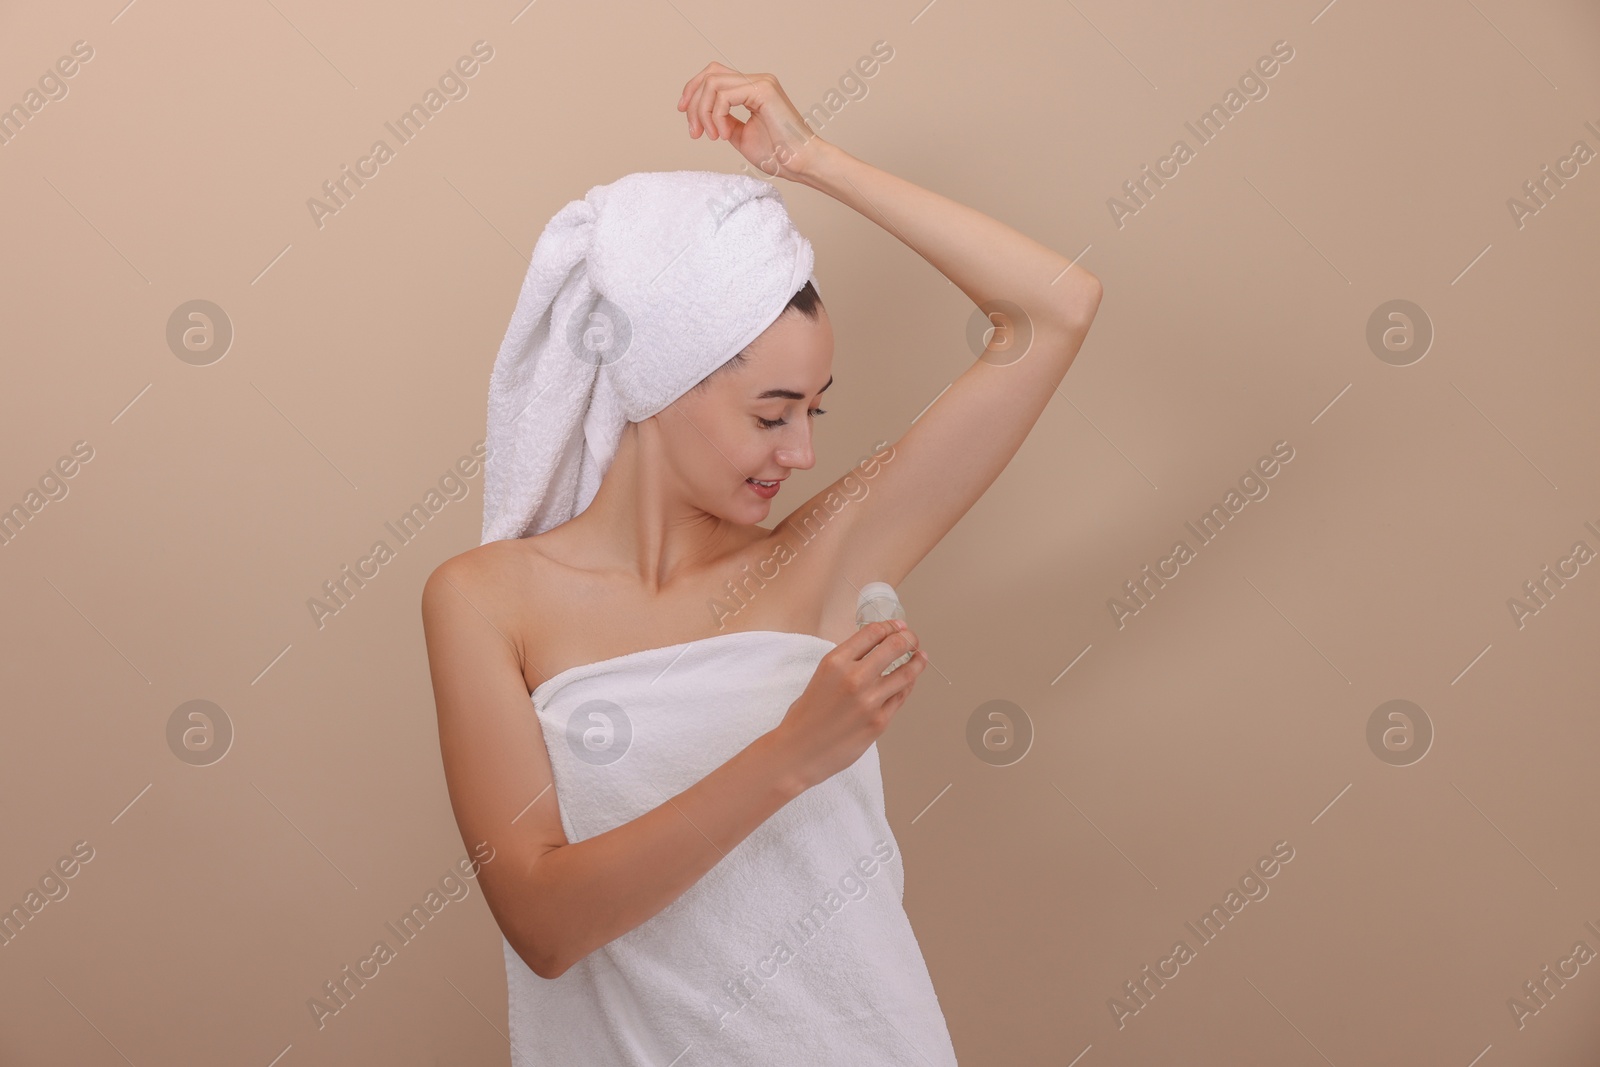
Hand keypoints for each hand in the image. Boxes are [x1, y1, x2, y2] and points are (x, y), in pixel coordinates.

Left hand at [677, 62, 825, 180]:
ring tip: (711, 136)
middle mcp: (757, 80)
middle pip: (709, 74)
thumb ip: (724, 121)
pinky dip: (716, 117)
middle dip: (693, 102)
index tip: (685, 115)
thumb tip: (705, 115)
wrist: (800, 163)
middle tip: (694, 132)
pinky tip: (724, 135)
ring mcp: (761, 82)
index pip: (714, 75)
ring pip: (712, 83)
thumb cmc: (778, 154)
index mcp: (753, 88)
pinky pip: (724, 96)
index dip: (693, 91)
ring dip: (703, 112)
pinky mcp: (763, 90)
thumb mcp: (741, 136)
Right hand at [767, 620, 927, 791]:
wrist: (798, 751)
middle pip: (895, 646)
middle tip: (912, 638)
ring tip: (920, 657)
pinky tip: (909, 681)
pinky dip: (907, 685)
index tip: (899, 626)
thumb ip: (847, 662)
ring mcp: (870, 701)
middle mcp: (855, 678)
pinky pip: (901, 697)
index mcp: (835, 662)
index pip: (873, 632)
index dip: (891, 626)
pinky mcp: (879, 721)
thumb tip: (876, 650)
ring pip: (906, 673)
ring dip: (917, 662)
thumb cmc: (806, 716)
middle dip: (908, 638)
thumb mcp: (822, 676)